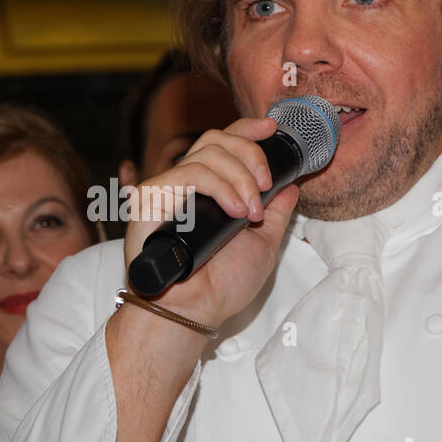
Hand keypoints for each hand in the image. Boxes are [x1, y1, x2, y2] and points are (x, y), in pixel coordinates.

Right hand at [123, 117, 298, 329]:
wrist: (195, 313)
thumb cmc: (221, 287)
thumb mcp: (264, 244)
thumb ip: (277, 212)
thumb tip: (291, 185)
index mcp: (209, 192)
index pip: (223, 144)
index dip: (246, 129)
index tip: (271, 128)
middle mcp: (185, 186)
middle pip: (215, 140)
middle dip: (250, 156)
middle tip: (264, 188)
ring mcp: (166, 191)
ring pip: (206, 154)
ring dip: (239, 177)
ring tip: (250, 212)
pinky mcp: (150, 200)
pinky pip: (187, 173)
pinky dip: (218, 186)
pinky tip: (233, 210)